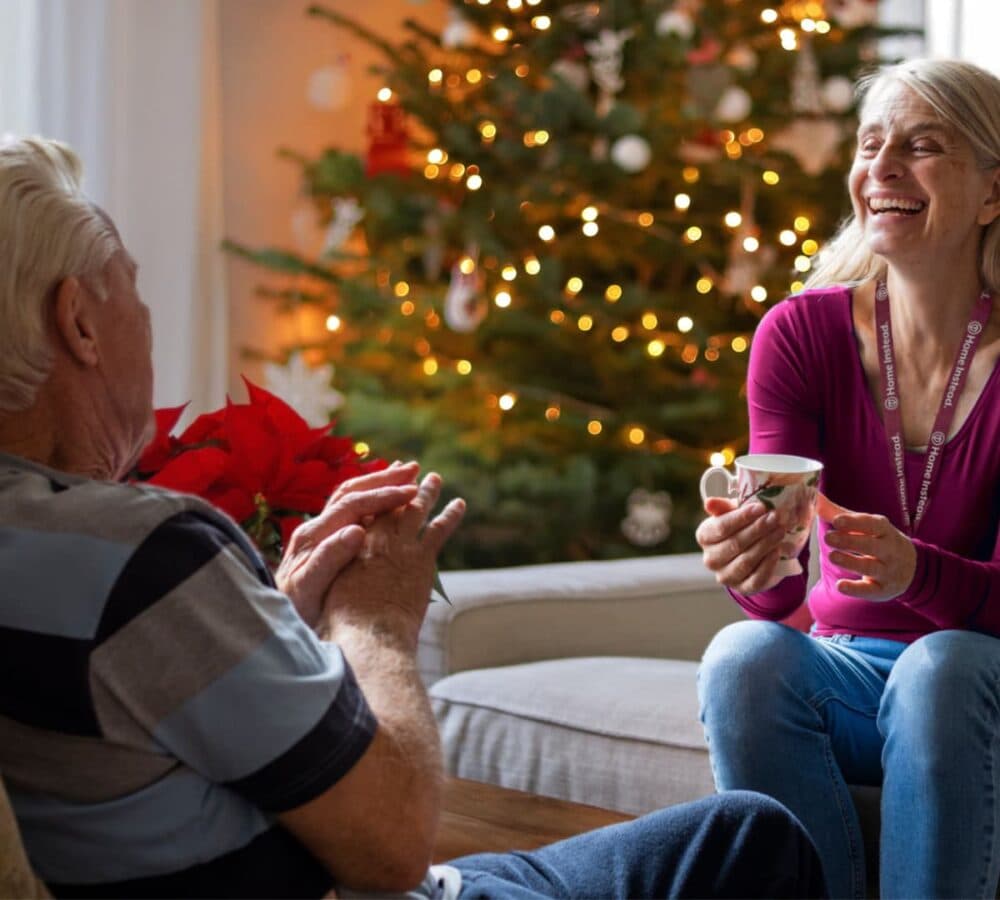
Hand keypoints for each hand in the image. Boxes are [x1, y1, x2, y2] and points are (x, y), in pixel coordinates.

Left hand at [276, 462, 421, 626]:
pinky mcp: (326, 541)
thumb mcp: (309, 588)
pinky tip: (390, 500)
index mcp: (313, 535)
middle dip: (383, 479)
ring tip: (404, 474)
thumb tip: (355, 530)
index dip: (382, 496)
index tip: (411, 492)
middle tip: (413, 468)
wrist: (276, 623)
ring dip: (378, 483)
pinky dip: (372, 499)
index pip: (352, 504)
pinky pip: (352, 512)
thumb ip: (329, 559)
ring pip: (351, 497)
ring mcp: (320, 532)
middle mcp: (315, 527)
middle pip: (351, 492)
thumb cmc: (294, 610)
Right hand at [320, 472, 465, 649]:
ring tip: (435, 478)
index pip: (362, 509)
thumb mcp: (329, 590)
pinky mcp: (423, 558)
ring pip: (416, 509)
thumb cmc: (342, 620)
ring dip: (426, 491)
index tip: (379, 483)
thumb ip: (334, 571)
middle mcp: (375, 537)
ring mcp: (401, 545)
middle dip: (399, 484)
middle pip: (389, 502)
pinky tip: (460, 503)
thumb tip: (332, 568)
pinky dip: (450, 514)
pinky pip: (439, 528)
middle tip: (409, 468)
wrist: (368, 633)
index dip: (372, 495)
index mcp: (351, 543)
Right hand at [696, 497, 786, 594]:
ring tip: (780, 531)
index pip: (721, 528)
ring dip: (765, 545)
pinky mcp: (742, 588)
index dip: (741, 518)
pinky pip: (756, 578)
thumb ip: (723, 507)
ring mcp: (725, 576)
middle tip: (775, 517)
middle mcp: (710, 559)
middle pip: (734, 544)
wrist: (751, 553)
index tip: (761, 507)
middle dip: (757, 529)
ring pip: (745, 561)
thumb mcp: (732, 514)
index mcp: (704, 537)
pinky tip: (777, 551)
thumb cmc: (740, 528)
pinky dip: (768, 564)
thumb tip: (709, 502)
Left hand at [818, 493, 915, 600]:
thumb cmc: (879, 540)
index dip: (855, 522)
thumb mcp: (866, 526)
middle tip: (828, 537)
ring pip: (870, 567)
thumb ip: (839, 514)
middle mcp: (889, 551)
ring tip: (832, 556)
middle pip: (871, 545)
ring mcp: (887, 571)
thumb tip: (815, 497)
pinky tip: (840, 586)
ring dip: (850, 562)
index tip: (837, 520)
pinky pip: (870, 590)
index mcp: (885, 531)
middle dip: (850, 541)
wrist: (911, 569)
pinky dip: (855, 589)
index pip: (873, 525)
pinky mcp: (882, 590)